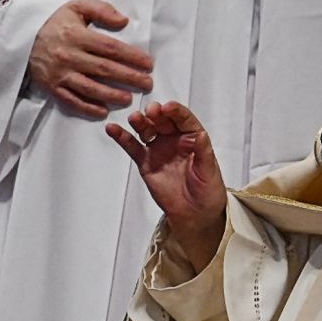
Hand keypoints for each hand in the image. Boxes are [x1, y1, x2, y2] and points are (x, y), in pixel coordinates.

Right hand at [29, 0, 152, 117]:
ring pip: (89, 87)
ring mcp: (59, 73)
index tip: (148, 64)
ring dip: (111, 95)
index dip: (131, 57)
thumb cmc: (57, 22)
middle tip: (147, 83)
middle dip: (129, 77)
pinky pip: (71, 100)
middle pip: (104, 69)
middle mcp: (68, 55)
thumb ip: (101, 10)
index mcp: (76, 35)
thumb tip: (124, 21)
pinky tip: (103, 111)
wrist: (21, 34)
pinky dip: (87, 107)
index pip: (110, 48)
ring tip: (129, 99)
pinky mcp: (51, 86)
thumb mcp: (77, 7)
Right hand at [105, 101, 226, 270]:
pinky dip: (122, 137)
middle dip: (157, 114)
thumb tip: (201, 134)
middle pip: (163, 121)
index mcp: (193, 138)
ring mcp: (159, 149)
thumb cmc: (208, 190)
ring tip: (135, 118)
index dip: (176, 112)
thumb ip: (203, 151)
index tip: (168, 107)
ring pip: (147, 130)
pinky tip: (112, 129)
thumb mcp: (209, 170)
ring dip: (140, 122)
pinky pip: (133, 147)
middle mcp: (175, 139)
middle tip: (152, 111)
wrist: (195, 213)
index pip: (184, 119)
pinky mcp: (146, 162)